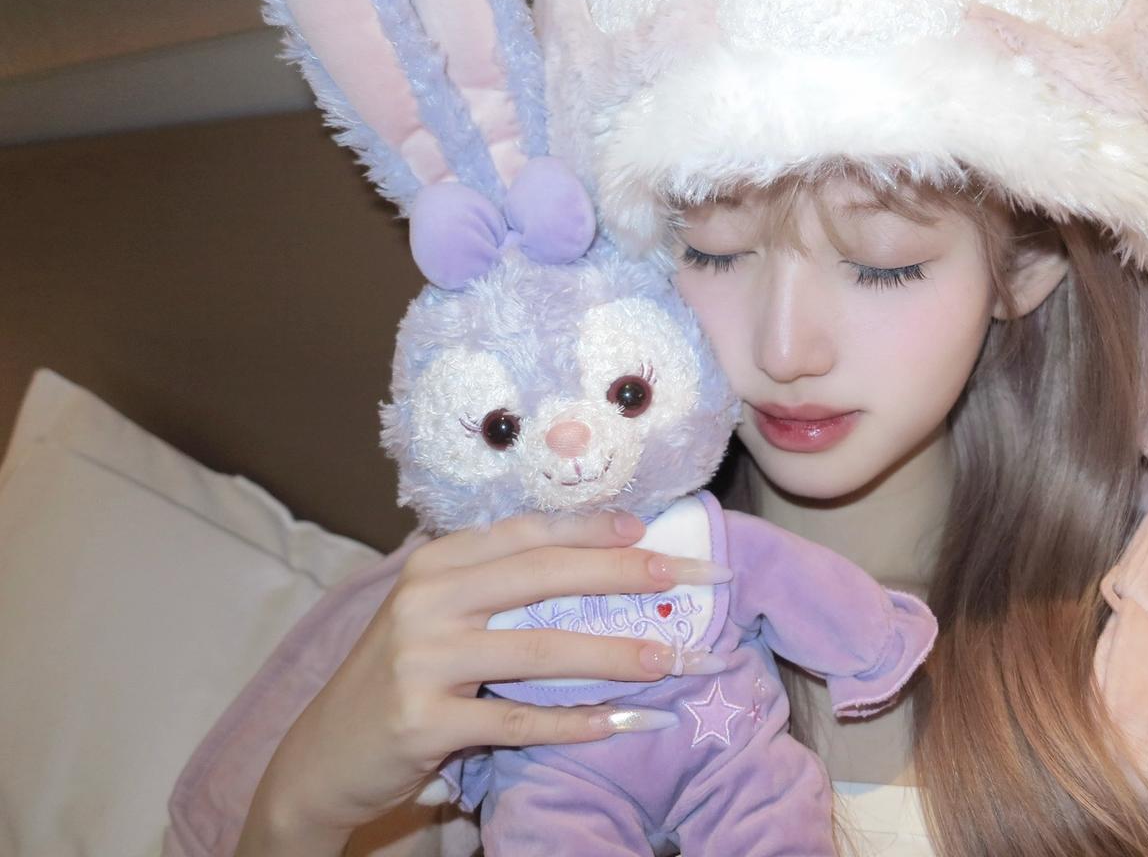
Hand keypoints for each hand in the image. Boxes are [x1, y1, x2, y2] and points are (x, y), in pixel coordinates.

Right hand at [249, 510, 726, 843]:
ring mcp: (424, 659)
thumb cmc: (397, 674)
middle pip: (543, 577)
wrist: (324, 754)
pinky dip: (576, 722)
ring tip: (674, 659)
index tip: (649, 529)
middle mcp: (428, 598)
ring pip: (540, 650)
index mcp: (436, 560)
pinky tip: (622, 722)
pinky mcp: (426, 721)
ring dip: (616, 655)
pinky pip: (518, 719)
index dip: (590, 527)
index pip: (526, 532)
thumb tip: (593, 562)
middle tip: (690, 579)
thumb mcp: (435, 613)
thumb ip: (493, 585)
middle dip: (625, 575)